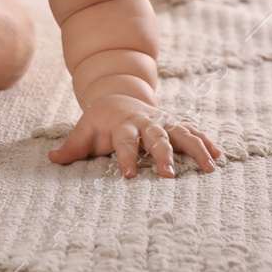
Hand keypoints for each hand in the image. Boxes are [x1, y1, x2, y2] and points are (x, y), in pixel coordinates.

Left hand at [46, 93, 221, 177]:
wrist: (117, 96)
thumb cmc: (100, 122)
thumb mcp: (84, 130)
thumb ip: (72, 147)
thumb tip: (52, 159)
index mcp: (122, 125)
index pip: (124, 142)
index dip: (126, 157)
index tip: (128, 175)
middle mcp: (145, 122)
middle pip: (155, 138)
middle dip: (163, 155)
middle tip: (169, 175)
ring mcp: (163, 122)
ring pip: (181, 134)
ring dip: (195, 149)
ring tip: (209, 168)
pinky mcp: (175, 124)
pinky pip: (193, 132)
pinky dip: (206, 142)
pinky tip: (219, 156)